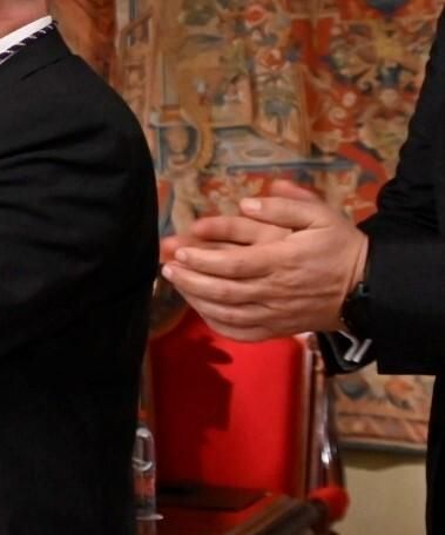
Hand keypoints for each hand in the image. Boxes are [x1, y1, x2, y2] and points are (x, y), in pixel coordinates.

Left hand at [160, 180, 368, 339]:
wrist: (367, 288)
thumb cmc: (339, 247)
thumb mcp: (321, 216)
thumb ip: (285, 206)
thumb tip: (247, 202)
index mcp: (283, 260)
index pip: (234, 264)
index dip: (203, 259)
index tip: (179, 250)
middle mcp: (275, 291)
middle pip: (223, 290)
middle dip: (189, 279)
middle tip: (166, 266)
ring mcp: (275, 314)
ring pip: (226, 313)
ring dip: (195, 299)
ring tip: (175, 282)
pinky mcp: (277, 329)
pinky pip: (240, 332)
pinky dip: (214, 323)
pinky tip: (199, 308)